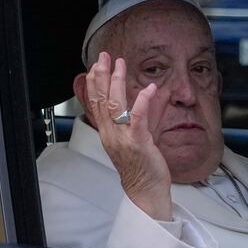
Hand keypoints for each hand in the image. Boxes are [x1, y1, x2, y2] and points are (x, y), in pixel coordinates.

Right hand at [81, 52, 173, 220]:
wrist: (145, 189)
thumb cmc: (143, 164)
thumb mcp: (142, 133)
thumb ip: (146, 112)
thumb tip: (151, 91)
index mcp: (109, 132)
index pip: (97, 103)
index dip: (96, 82)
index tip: (98, 64)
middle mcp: (112, 134)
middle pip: (101, 101)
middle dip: (101, 76)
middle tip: (103, 57)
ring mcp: (123, 138)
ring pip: (115, 106)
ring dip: (117, 83)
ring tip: (120, 65)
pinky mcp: (138, 143)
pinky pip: (138, 120)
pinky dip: (143, 102)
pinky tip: (148, 88)